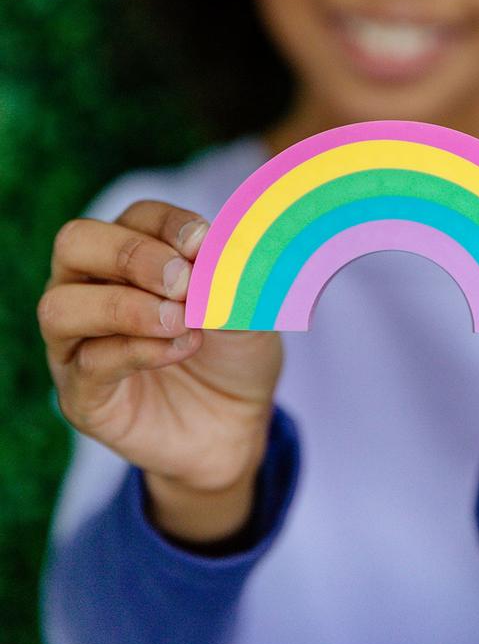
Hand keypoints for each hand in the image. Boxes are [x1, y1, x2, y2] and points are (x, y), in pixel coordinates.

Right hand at [39, 201, 283, 541]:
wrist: (238, 426)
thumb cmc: (235, 357)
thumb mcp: (250, 314)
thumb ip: (232, 283)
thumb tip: (216, 252)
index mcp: (136, 258)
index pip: (136, 217)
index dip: (169, 224)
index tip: (204, 243)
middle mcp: (94, 290)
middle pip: (77, 244)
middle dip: (131, 255)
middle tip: (183, 281)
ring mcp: (79, 343)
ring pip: (63, 306)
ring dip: (126, 307)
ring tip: (180, 321)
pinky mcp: (82, 394)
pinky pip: (88, 364)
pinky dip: (137, 352)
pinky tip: (182, 349)